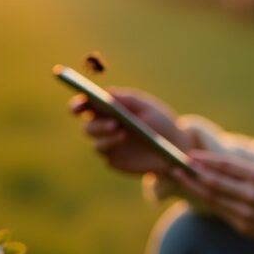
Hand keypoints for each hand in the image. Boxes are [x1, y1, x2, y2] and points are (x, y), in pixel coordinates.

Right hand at [68, 88, 193, 174]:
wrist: (176, 147)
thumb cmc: (160, 121)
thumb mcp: (147, 106)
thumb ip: (126, 99)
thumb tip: (105, 93)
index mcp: (108, 110)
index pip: (85, 107)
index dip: (77, 106)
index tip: (78, 106)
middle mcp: (104, 128)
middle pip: (87, 127)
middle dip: (97, 124)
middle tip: (114, 123)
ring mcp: (109, 145)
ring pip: (95, 142)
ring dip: (105, 137)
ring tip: (122, 132)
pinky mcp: (114, 160)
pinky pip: (105, 155)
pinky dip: (111, 147)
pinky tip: (123, 139)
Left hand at [171, 151, 253, 253]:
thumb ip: (247, 172)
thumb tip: (219, 166)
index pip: (225, 165)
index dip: (205, 160)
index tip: (190, 156)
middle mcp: (252, 193)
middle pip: (214, 182)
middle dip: (192, 173)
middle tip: (176, 166)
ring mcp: (247, 212)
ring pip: (213, 198)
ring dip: (194, 187)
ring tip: (181, 178)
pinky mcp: (245, 226)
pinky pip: (222, 212)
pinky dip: (209, 202)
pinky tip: (200, 195)